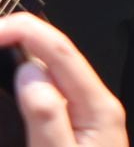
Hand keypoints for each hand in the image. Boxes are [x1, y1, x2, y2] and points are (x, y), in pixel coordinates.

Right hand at [0, 12, 127, 146]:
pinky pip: (54, 93)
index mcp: (100, 107)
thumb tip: (30, 72)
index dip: (29, 30)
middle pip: (60, 57)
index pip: (64, 53)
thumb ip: (48, 117)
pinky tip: (21, 79)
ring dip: (28, 56)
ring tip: (4, 46)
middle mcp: (98, 105)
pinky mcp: (79, 128)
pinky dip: (33, 80)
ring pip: (55, 74)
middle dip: (25, 38)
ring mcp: (90, 116)